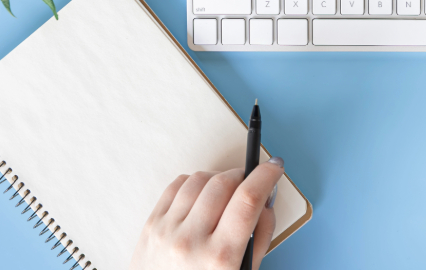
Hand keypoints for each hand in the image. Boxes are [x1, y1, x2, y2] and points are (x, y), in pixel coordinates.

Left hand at [129, 157, 284, 269]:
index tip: (274, 168)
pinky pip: (178, 185)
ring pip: (200, 179)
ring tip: (225, 195)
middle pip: (224, 183)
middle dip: (243, 177)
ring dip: (219, 179)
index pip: (247, 200)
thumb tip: (266, 199)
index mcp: (219, 257)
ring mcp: (167, 230)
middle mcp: (191, 241)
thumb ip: (260, 236)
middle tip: (250, 185)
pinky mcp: (151, 224)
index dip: (265, 176)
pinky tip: (202, 197)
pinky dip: (195, 184)